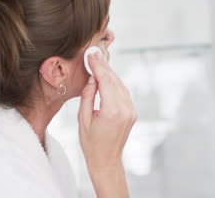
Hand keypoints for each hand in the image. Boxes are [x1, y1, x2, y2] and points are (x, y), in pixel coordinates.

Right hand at [78, 52, 136, 171]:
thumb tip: (93, 77)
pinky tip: (106, 76)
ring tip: (98, 61)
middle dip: (103, 66)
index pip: (105, 81)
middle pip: (114, 80)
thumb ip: (88, 95)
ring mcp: (131, 110)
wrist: (106, 160)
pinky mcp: (132, 112)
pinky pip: (123, 92)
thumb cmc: (90, 142)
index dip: (97, 66)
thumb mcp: (82, 118)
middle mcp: (125, 109)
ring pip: (120, 85)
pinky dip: (115, 83)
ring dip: (109, 73)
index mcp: (112, 111)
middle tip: (94, 53)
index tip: (90, 55)